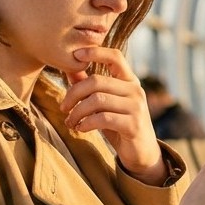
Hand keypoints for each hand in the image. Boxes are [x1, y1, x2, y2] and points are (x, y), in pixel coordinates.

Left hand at [60, 47, 162, 183]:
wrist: (141, 152)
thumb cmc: (120, 125)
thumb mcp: (105, 104)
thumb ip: (90, 86)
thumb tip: (69, 68)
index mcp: (129, 80)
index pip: (115, 56)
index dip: (95, 52)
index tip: (76, 54)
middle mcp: (135, 90)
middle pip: (97, 81)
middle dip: (74, 94)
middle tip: (63, 107)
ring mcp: (136, 107)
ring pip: (97, 100)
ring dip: (77, 112)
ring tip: (70, 121)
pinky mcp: (133, 125)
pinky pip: (103, 118)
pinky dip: (86, 123)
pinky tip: (81, 128)